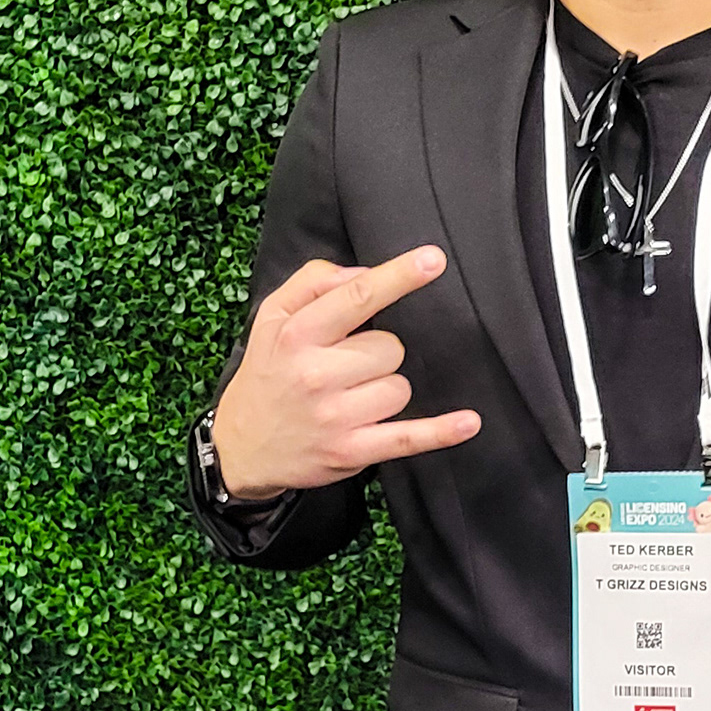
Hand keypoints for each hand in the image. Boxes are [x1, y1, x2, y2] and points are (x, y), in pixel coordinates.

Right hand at [210, 245, 480, 497]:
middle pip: (389, 347)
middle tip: (346, 367)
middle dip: (377, 353)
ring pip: (399, 387)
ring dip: (384, 389)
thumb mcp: (271, 317)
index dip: (399, 277)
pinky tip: (469, 422)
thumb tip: (363, 273)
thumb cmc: (267, 374)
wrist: (241, 448)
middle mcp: (315, 374)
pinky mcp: (351, 451)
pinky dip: (441, 432)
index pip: (357, 297)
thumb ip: (313, 283)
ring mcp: (335, 416)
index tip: (433, 259)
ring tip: (351, 398)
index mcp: (297, 335)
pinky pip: (408, 437)